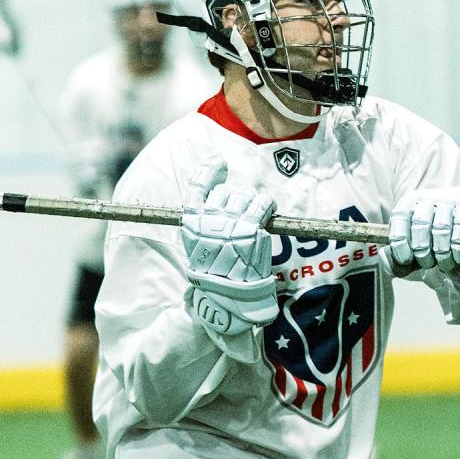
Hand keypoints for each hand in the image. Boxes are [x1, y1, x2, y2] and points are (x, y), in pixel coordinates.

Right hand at [180, 157, 277, 337]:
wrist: (229, 294)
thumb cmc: (214, 272)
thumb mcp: (197, 245)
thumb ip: (203, 222)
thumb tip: (217, 199)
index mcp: (192, 223)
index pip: (198, 186)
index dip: (209, 171)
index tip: (219, 164)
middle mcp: (209, 220)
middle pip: (225, 191)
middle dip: (236, 196)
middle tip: (242, 210)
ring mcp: (231, 223)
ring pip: (245, 195)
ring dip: (252, 201)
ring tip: (255, 213)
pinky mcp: (251, 228)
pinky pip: (262, 203)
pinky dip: (266, 203)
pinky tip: (267, 208)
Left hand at [388, 187, 459, 273]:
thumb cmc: (433, 240)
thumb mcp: (414, 250)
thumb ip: (396, 261)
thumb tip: (385, 258)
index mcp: (410, 203)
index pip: (400, 217)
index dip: (400, 241)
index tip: (406, 260)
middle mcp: (430, 197)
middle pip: (421, 225)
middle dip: (424, 253)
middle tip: (429, 265)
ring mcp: (452, 199)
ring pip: (445, 230)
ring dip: (446, 255)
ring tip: (448, 264)